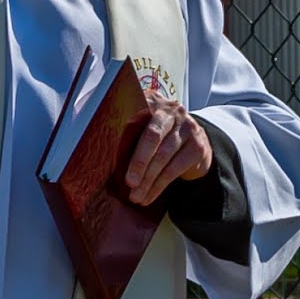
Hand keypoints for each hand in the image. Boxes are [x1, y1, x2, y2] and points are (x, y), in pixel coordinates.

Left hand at [118, 91, 217, 209]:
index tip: (111, 149)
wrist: (195, 144)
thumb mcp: (145, 127)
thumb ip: (130, 131)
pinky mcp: (197, 147)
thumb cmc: (160, 138)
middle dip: (138, 162)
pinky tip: (149, 196)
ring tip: (136, 196)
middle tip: (129, 183)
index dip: (124, 130)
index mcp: (154, 102)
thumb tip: (102, 152)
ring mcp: (188, 128)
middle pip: (152, 136)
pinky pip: (174, 169)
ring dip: (148, 180)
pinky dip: (159, 186)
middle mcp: (173, 111)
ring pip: (163, 156)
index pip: (136, 114)